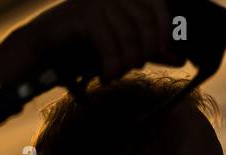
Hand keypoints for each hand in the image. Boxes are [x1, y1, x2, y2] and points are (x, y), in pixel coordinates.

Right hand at [20, 0, 185, 82]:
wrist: (44, 49)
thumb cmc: (85, 48)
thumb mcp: (124, 49)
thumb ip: (151, 51)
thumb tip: (181, 58)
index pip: (158, 7)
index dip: (165, 30)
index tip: (166, 53)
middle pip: (146, 23)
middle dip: (144, 51)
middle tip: (133, 67)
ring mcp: (97, 1)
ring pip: (129, 36)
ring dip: (126, 62)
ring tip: (116, 73)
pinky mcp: (83, 14)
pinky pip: (109, 42)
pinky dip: (112, 64)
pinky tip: (107, 76)